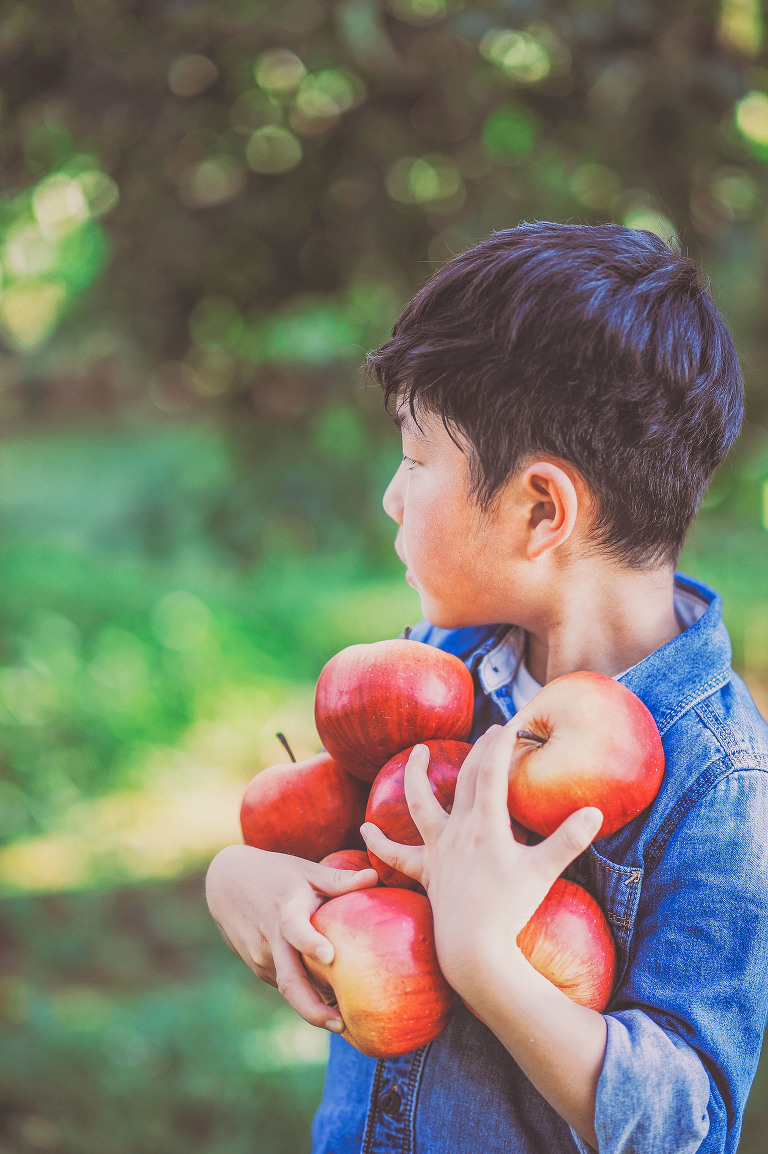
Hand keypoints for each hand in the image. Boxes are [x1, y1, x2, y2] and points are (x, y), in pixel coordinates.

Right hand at [205, 843, 378, 1030]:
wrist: (226, 883)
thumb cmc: (276, 874)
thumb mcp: (306, 871)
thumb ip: (339, 879)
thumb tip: (374, 876)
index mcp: (285, 911)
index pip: (295, 929)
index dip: (310, 942)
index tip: (329, 956)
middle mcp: (270, 940)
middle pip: (289, 981)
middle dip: (313, 1009)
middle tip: (342, 1026)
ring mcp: (261, 958)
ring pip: (290, 989)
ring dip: (314, 1006)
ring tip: (345, 1022)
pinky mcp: (259, 968)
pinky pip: (285, 985)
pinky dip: (304, 993)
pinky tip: (327, 1003)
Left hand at [360, 726, 602, 999]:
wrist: (473, 951)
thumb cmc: (509, 911)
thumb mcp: (543, 872)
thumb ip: (569, 840)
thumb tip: (596, 811)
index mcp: (485, 825)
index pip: (491, 773)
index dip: (500, 746)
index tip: (510, 725)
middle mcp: (457, 831)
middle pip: (465, 779)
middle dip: (479, 752)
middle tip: (491, 733)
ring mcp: (438, 851)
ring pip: (419, 804)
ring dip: (417, 775)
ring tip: (418, 752)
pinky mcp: (426, 874)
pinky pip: (397, 857)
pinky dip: (378, 843)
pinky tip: (362, 829)